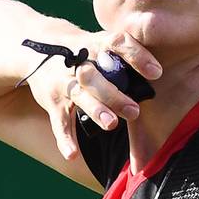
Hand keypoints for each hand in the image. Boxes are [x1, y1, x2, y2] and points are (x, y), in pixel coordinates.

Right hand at [24, 30, 161, 159]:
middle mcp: (80, 62)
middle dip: (114, 95)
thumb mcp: (104, 44)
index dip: (138, 57)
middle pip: (96, 77)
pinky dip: (65, 139)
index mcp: (98, 44)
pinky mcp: (53, 102)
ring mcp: (65, 82)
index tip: (157, 73)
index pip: (119, 44)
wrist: (38, 49)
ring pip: (80, 96)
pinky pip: (59, 122)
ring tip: (111, 124)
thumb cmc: (87, 50)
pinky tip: (73, 155)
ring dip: (95, 110)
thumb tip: (160, 76)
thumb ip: (127, 57)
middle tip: (134, 111)